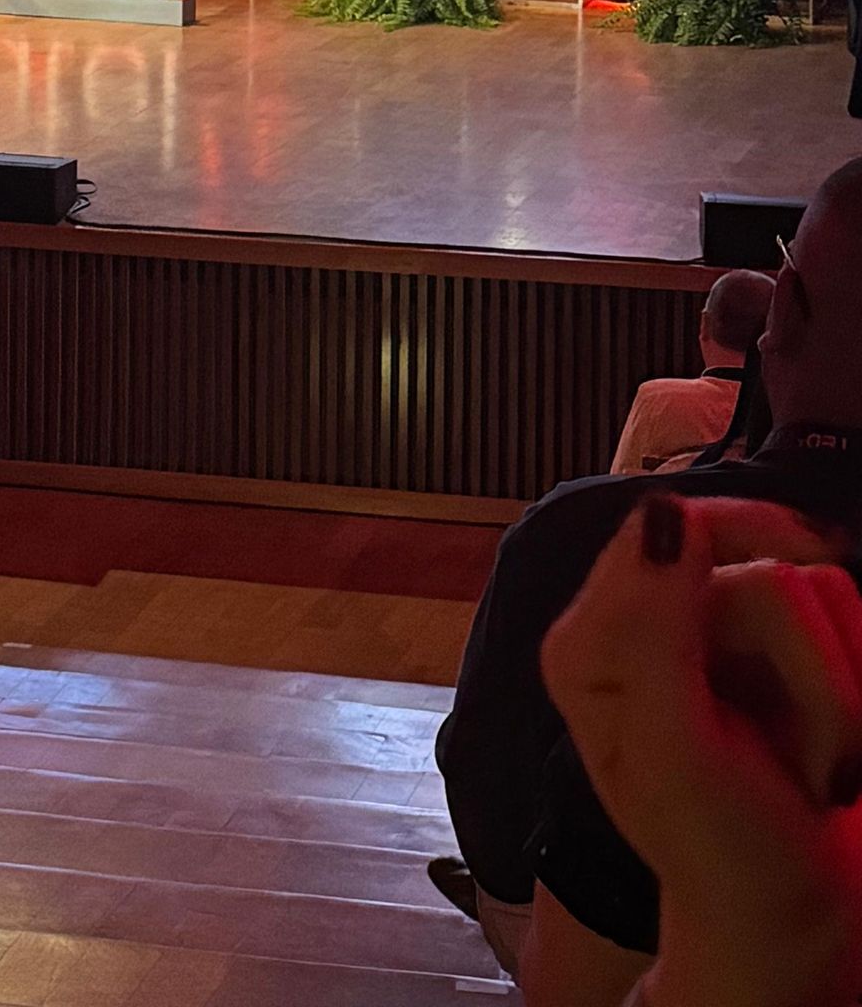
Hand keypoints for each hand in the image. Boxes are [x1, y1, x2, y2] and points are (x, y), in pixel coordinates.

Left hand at [542, 493, 861, 1006]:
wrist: (795, 924)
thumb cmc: (722, 854)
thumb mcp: (674, 758)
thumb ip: (656, 632)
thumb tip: (663, 509)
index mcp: (598, 637)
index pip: (675, 525)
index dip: (747, 565)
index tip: (792, 657)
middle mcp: (657, 620)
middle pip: (770, 564)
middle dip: (809, 666)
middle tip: (799, 755)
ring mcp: (730, 637)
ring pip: (829, 592)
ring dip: (842, 695)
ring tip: (812, 764)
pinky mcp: (795, 659)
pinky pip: (857, 622)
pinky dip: (861, 689)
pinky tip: (834, 752)